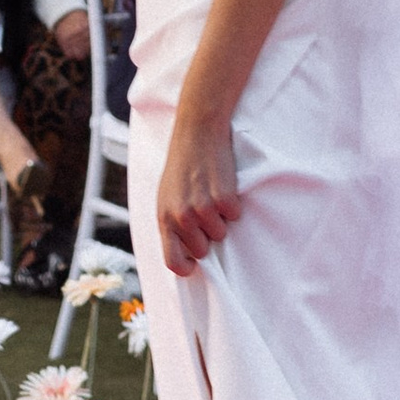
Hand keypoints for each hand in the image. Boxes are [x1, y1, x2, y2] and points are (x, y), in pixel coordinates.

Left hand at [155, 111, 240, 273]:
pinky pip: (234, 216)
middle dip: (206, 235)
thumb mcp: (166, 196)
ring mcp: (203, 208)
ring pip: (221, 234)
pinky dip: (232, 204)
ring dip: (220, 218)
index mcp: (164, 218)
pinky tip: (222, 186)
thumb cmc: (181, 165)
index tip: (194, 263)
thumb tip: (183, 252)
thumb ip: (172, 224)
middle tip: (204, 210)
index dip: (186, 267)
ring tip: (211, 194)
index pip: (173, 261)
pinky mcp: (224, 198)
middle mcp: (182, 217)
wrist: (197, 132)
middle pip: (202, 251)